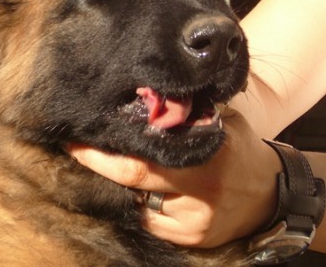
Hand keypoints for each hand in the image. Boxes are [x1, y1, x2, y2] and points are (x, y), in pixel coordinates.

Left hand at [69, 108, 281, 247]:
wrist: (270, 193)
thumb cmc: (240, 149)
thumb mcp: (219, 123)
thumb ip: (185, 118)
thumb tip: (144, 105)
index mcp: (204, 158)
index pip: (139, 159)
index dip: (101, 154)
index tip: (74, 139)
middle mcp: (196, 194)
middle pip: (132, 183)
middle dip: (99, 167)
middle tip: (77, 148)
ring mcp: (192, 223)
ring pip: (137, 205)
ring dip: (119, 187)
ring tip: (107, 162)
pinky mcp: (190, 240)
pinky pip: (150, 222)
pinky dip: (138, 203)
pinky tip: (138, 188)